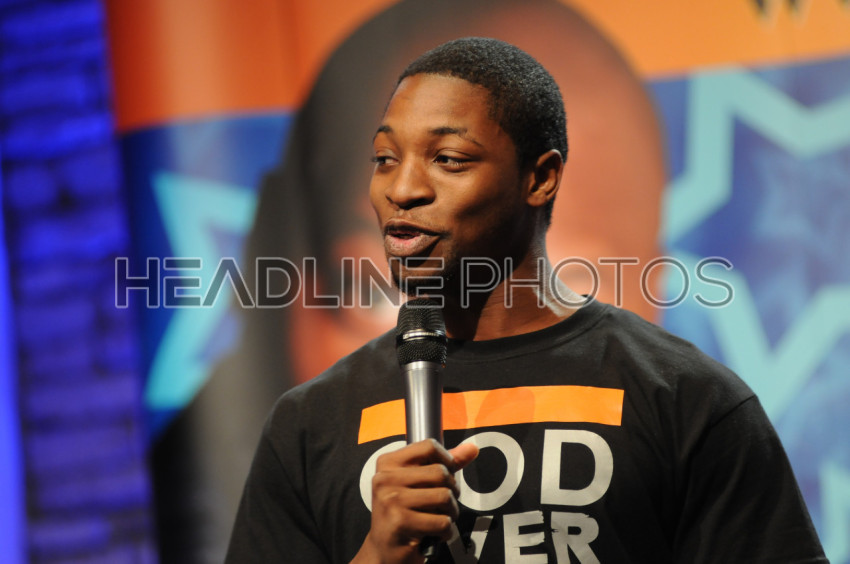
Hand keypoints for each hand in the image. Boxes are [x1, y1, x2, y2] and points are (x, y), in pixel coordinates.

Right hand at [351, 439, 478, 563]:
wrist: (385, 551)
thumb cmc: (404, 514)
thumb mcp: (418, 484)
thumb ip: (444, 464)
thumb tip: (472, 448)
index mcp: (388, 463)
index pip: (429, 446)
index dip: (447, 460)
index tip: (445, 475)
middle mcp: (385, 478)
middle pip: (440, 472)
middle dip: (451, 491)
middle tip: (443, 504)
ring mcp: (392, 500)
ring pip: (444, 496)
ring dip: (450, 513)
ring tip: (439, 519)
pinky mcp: (400, 522)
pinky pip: (442, 521)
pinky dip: (445, 531)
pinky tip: (434, 533)